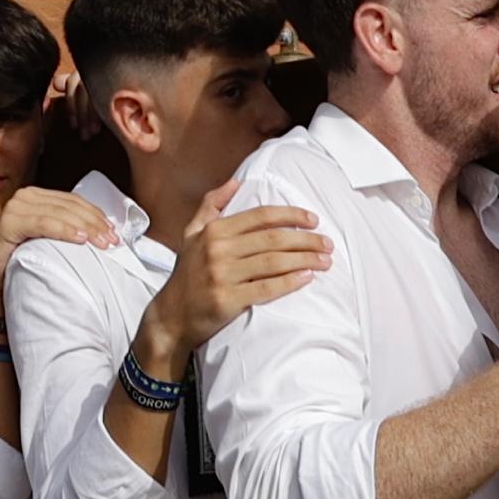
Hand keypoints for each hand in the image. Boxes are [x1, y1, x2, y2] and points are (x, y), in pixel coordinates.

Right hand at [0, 186, 120, 294]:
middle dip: (95, 223)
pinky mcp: (8, 223)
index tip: (114, 232)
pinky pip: (43, 223)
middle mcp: (26, 197)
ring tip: (102, 242)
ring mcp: (16, 208)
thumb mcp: (45, 240)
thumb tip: (101, 232)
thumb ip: (63, 229)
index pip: (73, 201)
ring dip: (85, 226)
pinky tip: (80, 239)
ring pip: (59, 213)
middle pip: (70, 206)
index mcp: (37, 197)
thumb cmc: (19, 261)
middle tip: (113, 241)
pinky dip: (64, 230)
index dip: (96, 214)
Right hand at [141, 191, 331, 370]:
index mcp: (214, 230)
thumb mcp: (191, 233)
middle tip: (328, 243)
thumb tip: (236, 182)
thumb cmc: (187, 274)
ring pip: (273, 262)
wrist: (171, 316)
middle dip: (306, 239)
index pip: (261, 216)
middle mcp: (218, 249)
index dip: (291, 215)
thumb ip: (212, 205)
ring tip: (325, 261)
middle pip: (273, 238)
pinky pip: (266, 288)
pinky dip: (290, 282)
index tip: (313, 219)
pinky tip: (307, 278)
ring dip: (305, 259)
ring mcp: (222, 275)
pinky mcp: (227, 300)